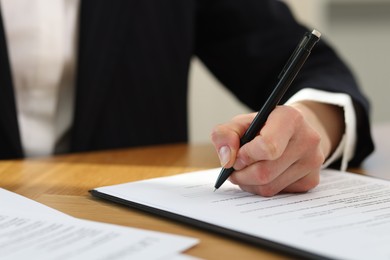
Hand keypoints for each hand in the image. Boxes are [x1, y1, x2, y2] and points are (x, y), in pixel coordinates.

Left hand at [211, 101, 343, 195]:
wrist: (293, 131)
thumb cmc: (263, 126)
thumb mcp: (241, 123)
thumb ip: (225, 135)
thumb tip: (227, 160)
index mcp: (290, 118)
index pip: (267, 147)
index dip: (245, 156)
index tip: (236, 156)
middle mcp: (307, 139)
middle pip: (264, 172)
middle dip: (241, 174)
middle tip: (234, 169)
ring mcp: (313, 161)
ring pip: (269, 188)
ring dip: (249, 184)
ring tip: (245, 172)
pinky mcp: (312, 180)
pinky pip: (278, 195)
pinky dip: (262, 189)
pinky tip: (261, 177)